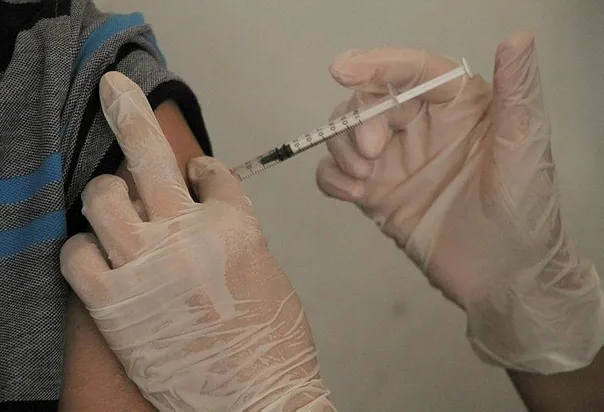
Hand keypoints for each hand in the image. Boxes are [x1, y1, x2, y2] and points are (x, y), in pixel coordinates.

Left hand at [60, 72, 334, 410]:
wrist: (260, 401)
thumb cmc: (273, 345)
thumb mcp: (268, 271)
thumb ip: (234, 232)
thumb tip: (204, 209)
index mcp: (238, 226)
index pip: (211, 170)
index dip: (201, 168)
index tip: (193, 171)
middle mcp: (190, 236)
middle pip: (150, 155)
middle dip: (130, 111)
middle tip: (117, 89)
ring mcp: (148, 267)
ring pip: (104, 197)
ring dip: (108, 196)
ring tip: (116, 205)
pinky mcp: (115, 304)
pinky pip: (76, 254)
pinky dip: (83, 249)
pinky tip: (98, 255)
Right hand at [316, 30, 603, 373]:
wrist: (502, 279)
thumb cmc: (525, 214)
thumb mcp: (524, 150)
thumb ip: (517, 92)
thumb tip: (518, 38)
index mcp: (458, 108)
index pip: (412, 72)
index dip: (377, 65)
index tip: (344, 70)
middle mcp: (422, 128)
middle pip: (371, 101)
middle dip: (359, 120)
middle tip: (370, 154)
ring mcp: (396, 162)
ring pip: (347, 133)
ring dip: (342, 148)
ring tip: (363, 179)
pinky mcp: (378, 194)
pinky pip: (337, 174)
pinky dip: (333, 178)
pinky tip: (354, 195)